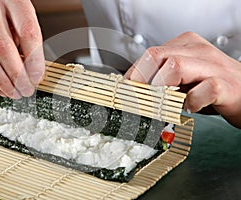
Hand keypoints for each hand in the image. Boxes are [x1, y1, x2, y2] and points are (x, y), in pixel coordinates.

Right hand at [0, 0, 44, 97]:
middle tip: (26, 89)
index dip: (34, 59)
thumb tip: (35, 74)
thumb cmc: (8, 13)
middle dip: (17, 75)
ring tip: (15, 92)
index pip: (27, 32)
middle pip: (3, 47)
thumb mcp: (24, 19)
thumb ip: (30, 43)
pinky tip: (0, 87)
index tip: (38, 77)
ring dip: (2, 81)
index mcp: (13, 0)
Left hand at [125, 32, 240, 127]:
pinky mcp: (226, 85)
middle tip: (136, 97)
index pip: (150, 55)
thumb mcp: (183, 79)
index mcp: (185, 45)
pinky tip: (190, 107)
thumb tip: (133, 89)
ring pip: (175, 66)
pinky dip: (192, 101)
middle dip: (140, 79)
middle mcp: (198, 51)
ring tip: (161, 102)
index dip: (133, 75)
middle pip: (156, 56)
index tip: (126, 91)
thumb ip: (162, 80)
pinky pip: (204, 89)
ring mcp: (213, 66)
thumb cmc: (212, 87)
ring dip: (160, 88)